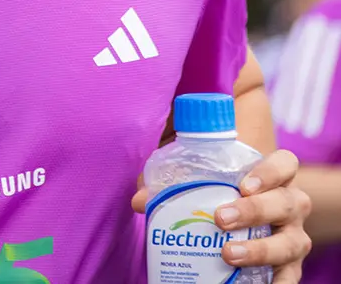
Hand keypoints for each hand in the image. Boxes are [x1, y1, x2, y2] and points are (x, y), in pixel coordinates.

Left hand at [132, 150, 311, 283]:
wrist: (257, 218)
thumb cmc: (224, 191)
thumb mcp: (202, 179)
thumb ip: (172, 181)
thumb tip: (140, 201)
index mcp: (274, 175)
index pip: (285, 163)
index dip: (269, 172)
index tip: (243, 184)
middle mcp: (291, 203)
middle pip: (288, 202)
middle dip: (255, 210)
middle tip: (220, 218)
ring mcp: (295, 235)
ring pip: (293, 242)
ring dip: (261, 249)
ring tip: (227, 254)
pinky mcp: (291, 264)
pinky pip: (292, 276)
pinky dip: (280, 283)